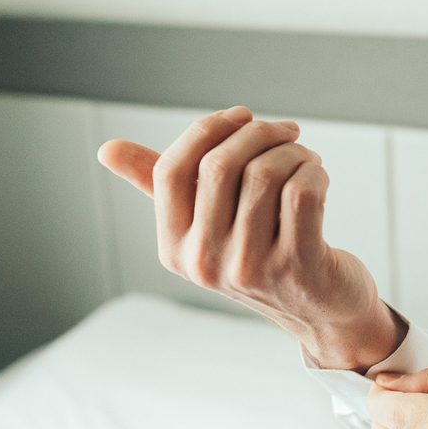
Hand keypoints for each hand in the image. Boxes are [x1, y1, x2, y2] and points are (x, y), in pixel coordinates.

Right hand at [97, 106, 403, 371]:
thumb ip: (162, 189)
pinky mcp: (299, 266)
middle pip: (219, 166)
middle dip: (259, 133)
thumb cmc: (265, 255)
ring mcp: (251, 268)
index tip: (242, 116)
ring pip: (265, 174)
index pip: (171, 171)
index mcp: (174, 249)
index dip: (207, 130)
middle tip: (288, 132)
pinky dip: (315, 170)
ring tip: (305, 157)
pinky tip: (319, 173)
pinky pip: (302, 192)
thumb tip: (105, 149)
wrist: (322, 311)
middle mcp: (205, 263)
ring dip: (293, 152)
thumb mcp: (209, 229)